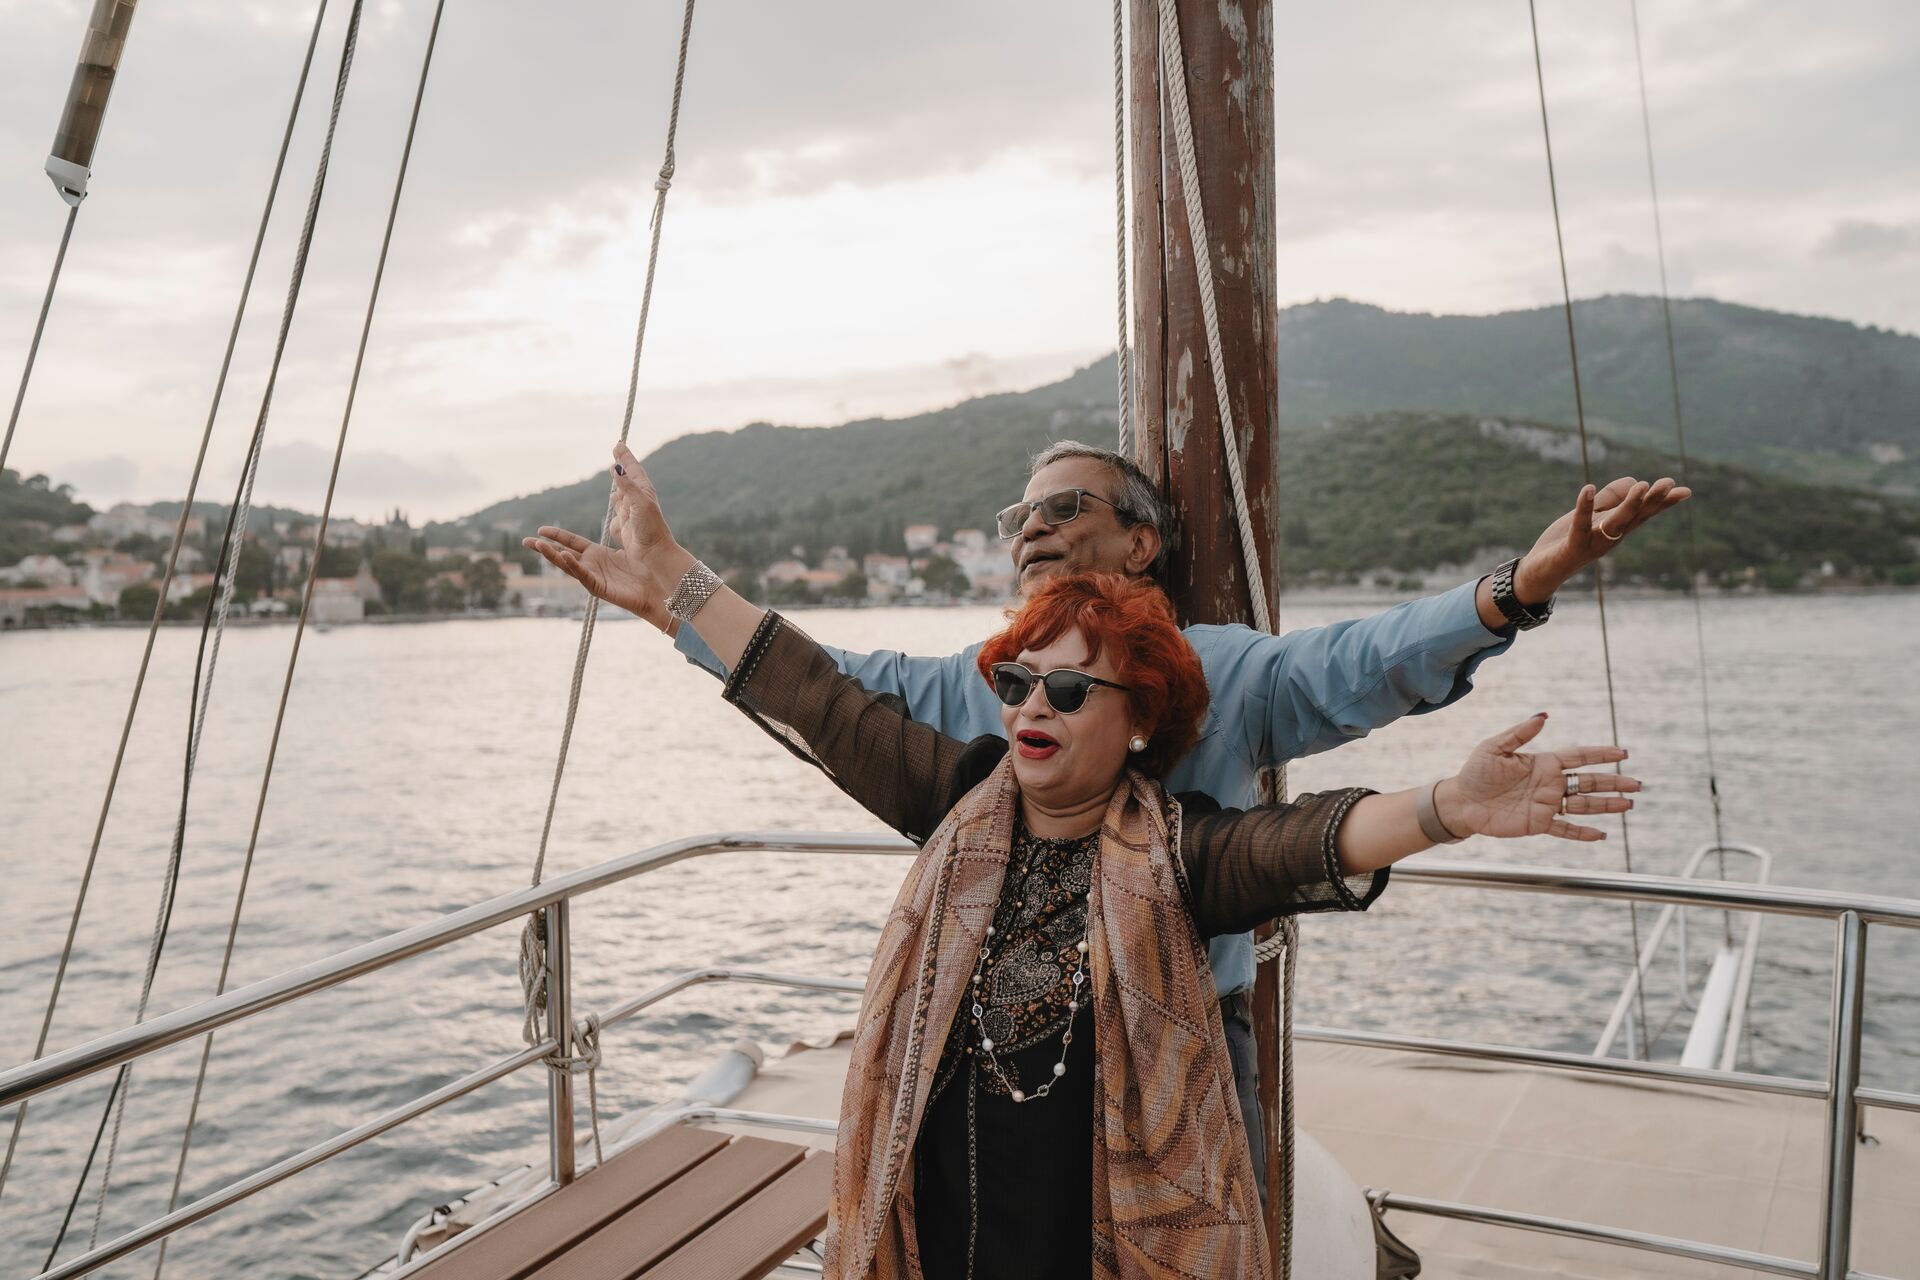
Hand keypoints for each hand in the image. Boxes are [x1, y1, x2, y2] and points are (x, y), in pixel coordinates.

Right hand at [522, 443, 689, 630]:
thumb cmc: (656, 542)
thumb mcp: (640, 509)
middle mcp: (599, 562)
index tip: (540, 526)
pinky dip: (572, 565)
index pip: (576, 540)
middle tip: (530, 537)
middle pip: (568, 551)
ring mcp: (600, 574)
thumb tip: (614, 467)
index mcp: (605, 547)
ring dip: (551, 553)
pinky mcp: (603, 586)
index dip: (560, 534)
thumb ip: (625, 490)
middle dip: (549, 544)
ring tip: (533, 542)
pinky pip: (584, 575)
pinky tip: (563, 555)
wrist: (668, 571)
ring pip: (570, 563)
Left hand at [1434, 713, 1639, 842]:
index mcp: (1543, 763)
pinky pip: (1564, 829)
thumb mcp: (1494, 747)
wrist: (1460, 801)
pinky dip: (1582, 833)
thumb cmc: (1475, 772)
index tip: (1623, 753)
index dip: (1600, 755)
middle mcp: (1549, 783)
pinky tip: (1601, 835)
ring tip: (1628, 805)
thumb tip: (1544, 716)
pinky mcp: (1537, 823)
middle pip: (1588, 782)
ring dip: (1606, 806)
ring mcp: (1546, 804)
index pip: (1579, 757)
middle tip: (1637, 784)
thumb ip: (1520, 733)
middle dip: (1613, 783)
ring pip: (1583, 805)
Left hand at [1513, 476, 1690, 603]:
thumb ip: (1612, 498)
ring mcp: (1593, 543)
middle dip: (1653, 500)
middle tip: (1669, 484)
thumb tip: (1636, 481)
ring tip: (1642, 485)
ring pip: (1616, 522)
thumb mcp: (1593, 515)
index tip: (1685, 491)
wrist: (1541, 571)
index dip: (1663, 503)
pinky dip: (1585, 507)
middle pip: (1636, 516)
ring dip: (1630, 504)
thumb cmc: (1568, 540)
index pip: (1644, 513)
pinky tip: (1589, 488)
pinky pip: (1580, 525)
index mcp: (1617, 528)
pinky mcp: (1573, 546)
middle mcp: (1610, 537)